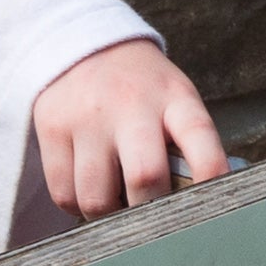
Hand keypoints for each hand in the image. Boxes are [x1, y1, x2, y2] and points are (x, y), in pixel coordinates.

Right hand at [29, 38, 228, 218]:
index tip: (214, 205)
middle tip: (153, 216)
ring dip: (111, 217)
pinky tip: (92, 192)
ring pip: (97, 198)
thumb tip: (200, 205)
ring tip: (118, 204)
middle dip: (152, 212)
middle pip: (144, 176)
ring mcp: (87, 119)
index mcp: (174, 98)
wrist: (85, 48)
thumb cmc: (143, 89)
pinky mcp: (52, 130)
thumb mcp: (176, 100)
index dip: (210, 175)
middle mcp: (130, 106)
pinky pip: (64, 195)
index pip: (200, 137)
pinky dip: (79, 208)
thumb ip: (190, 146)